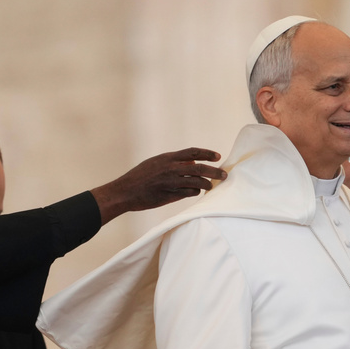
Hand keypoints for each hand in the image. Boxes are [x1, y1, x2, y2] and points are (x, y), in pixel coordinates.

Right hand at [91, 148, 226, 223]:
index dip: (207, 153)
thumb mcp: (155, 163)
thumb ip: (172, 162)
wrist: (125, 192)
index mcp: (167, 158)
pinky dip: (195, 192)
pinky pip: (188, 193)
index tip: (218, 156)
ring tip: (211, 186)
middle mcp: (171, 169)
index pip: (193, 152)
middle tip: (224, 175)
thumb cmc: (139, 177)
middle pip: (199, 168)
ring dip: (207, 184)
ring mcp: (171, 183)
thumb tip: (190, 163)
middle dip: (214, 171)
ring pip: (197, 182)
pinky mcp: (169, 196)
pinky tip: (196, 192)